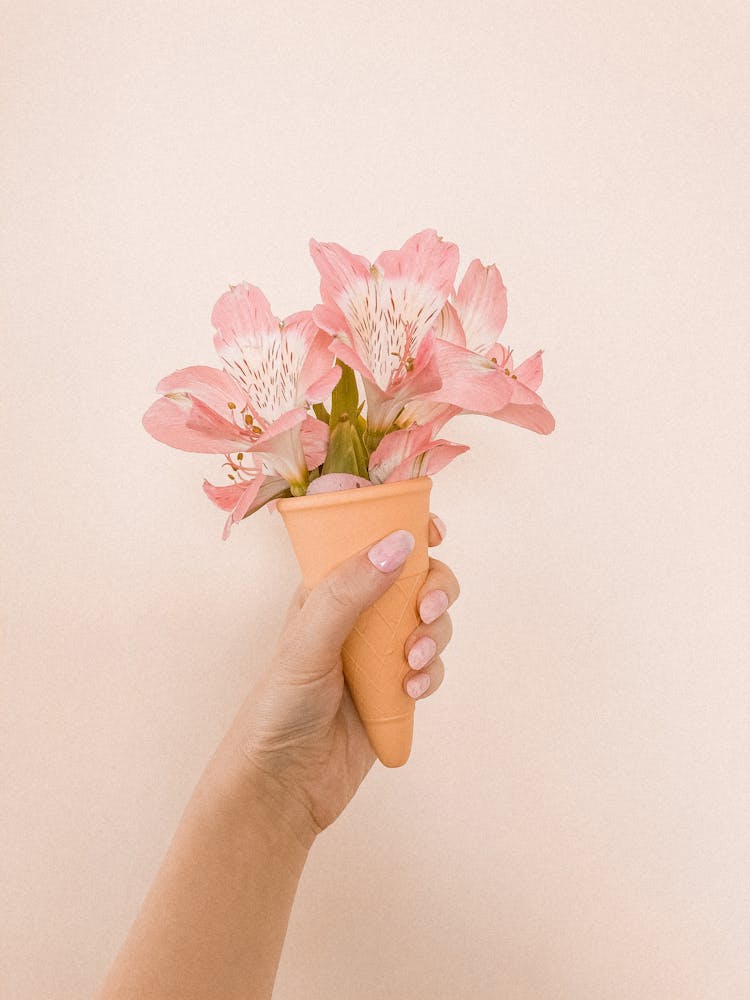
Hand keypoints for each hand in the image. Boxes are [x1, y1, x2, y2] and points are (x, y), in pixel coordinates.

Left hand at [220, 513, 458, 842]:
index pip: (371, 541)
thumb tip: (399, 543)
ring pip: (430, 622)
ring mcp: (378, 652)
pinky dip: (429, 674)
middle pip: (417, 578)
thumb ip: (350, 591)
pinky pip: (430, 667)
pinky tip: (409, 692)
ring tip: (408, 665)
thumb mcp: (309, 642)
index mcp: (328, 589)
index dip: (405, 528)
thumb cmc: (278, 707)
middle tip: (426, 612)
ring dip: (432, 636)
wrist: (282, 786)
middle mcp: (357, 614)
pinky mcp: (396, 689)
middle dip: (433, 589)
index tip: (433, 531)